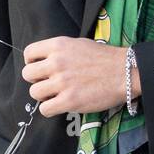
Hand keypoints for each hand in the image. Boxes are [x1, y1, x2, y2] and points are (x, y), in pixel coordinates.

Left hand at [21, 36, 140, 117]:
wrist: (125, 72)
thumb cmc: (105, 58)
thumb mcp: (79, 44)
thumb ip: (60, 51)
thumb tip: (45, 61)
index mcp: (58, 45)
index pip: (29, 53)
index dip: (32, 62)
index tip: (40, 69)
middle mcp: (56, 62)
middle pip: (28, 75)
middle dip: (36, 80)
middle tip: (49, 83)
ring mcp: (62, 82)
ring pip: (34, 93)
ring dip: (43, 95)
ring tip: (56, 95)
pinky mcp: (69, 101)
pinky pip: (45, 109)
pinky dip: (50, 109)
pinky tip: (60, 104)